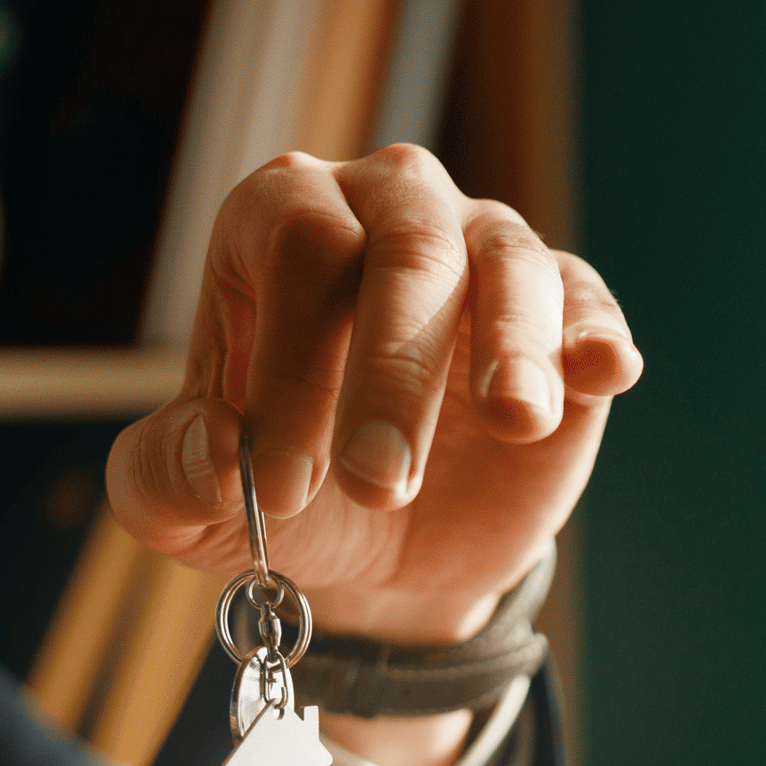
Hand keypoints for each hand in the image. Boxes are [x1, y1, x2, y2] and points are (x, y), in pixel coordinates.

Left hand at [106, 147, 642, 649]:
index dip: (290, 365)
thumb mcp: (191, 507)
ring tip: (512, 420)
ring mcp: (484, 255)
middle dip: (393, 373)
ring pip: (506, 263)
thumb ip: (164, 479)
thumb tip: (214, 454)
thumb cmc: (283, 496)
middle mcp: (387, 211)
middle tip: (377, 487)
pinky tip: (601, 373)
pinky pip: (585, 303)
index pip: (298, 246)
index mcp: (281, 225)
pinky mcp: (564, 318)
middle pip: (405, 246)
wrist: (384, 554)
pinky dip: (592, 335)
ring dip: (509, 348)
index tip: (282, 489)